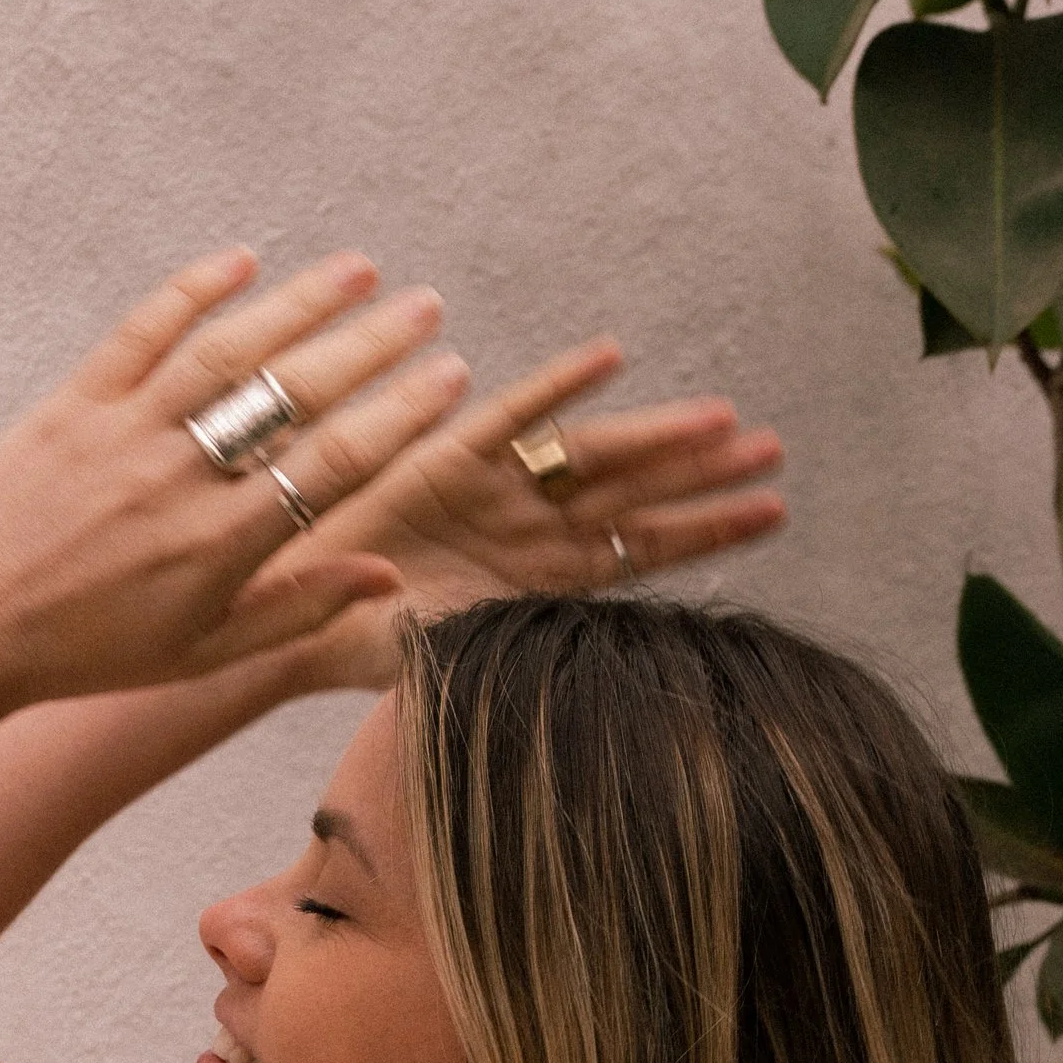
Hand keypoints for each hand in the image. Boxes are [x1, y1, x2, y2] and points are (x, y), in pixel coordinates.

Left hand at [0, 249, 471, 720]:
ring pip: (229, 350)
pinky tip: (243, 262)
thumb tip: (388, 573)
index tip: (450, 377)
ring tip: (361, 270)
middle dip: (372, 345)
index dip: (400, 415)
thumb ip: (297, 608)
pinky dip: (194, 291)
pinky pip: (143, 332)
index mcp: (220, 546)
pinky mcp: (71, 404)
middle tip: (427, 308)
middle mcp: (179, 479)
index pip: (334, 464)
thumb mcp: (200, 652)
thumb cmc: (85, 655)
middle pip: (296, 394)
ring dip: (300, 302)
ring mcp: (123, 433)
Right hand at [275, 341, 786, 691]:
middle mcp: (527, 531)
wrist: (287, 621)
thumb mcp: (455, 670)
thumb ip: (516, 664)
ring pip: (590, 458)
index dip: (706, 532)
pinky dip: (557, 390)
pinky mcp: (444, 460)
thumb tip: (599, 702)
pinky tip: (608, 359)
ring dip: (657, 439)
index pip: (641, 554)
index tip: (773, 512)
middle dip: (703, 475)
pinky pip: (510, 419)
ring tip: (725, 421)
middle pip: (633, 498)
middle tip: (776, 452)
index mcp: (539, 582)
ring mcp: (492, 492)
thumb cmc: (363, 651)